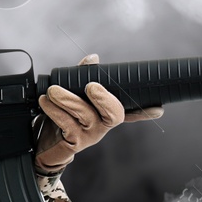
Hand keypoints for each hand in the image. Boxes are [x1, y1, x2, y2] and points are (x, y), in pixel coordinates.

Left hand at [34, 54, 162, 174]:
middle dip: (104, 98)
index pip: (130, 110)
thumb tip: (93, 58)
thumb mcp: (70, 92)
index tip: (158, 109)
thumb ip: (81, 75)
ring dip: (68, 99)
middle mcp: (103, 124)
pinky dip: (55, 110)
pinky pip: (67, 124)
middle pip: (115, 114)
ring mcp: (91, 135)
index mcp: (106, 111)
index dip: (145, 110)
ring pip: (85, 115)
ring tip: (53, 91)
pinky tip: (46, 102)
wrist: (42, 143)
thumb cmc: (59, 115)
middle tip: (90, 85)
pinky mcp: (75, 142)